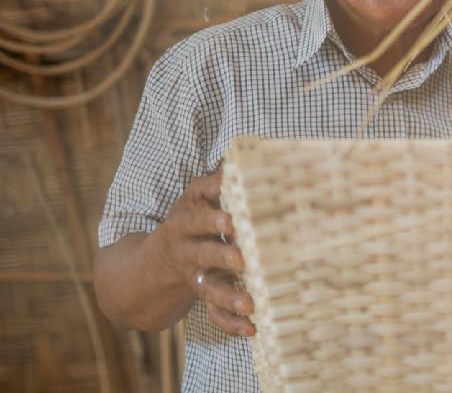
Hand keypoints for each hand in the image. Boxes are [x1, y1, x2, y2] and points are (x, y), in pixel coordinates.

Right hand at [151, 171, 256, 336]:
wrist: (159, 257)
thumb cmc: (191, 217)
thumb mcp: (195, 196)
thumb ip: (215, 183)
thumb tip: (239, 163)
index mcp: (185, 223)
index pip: (196, 220)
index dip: (211, 219)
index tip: (230, 219)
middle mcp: (188, 251)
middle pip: (203, 254)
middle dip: (221, 256)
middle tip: (242, 259)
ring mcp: (195, 276)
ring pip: (210, 288)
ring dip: (229, 297)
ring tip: (251, 304)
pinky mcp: (204, 294)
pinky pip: (214, 312)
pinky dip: (231, 323)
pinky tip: (251, 329)